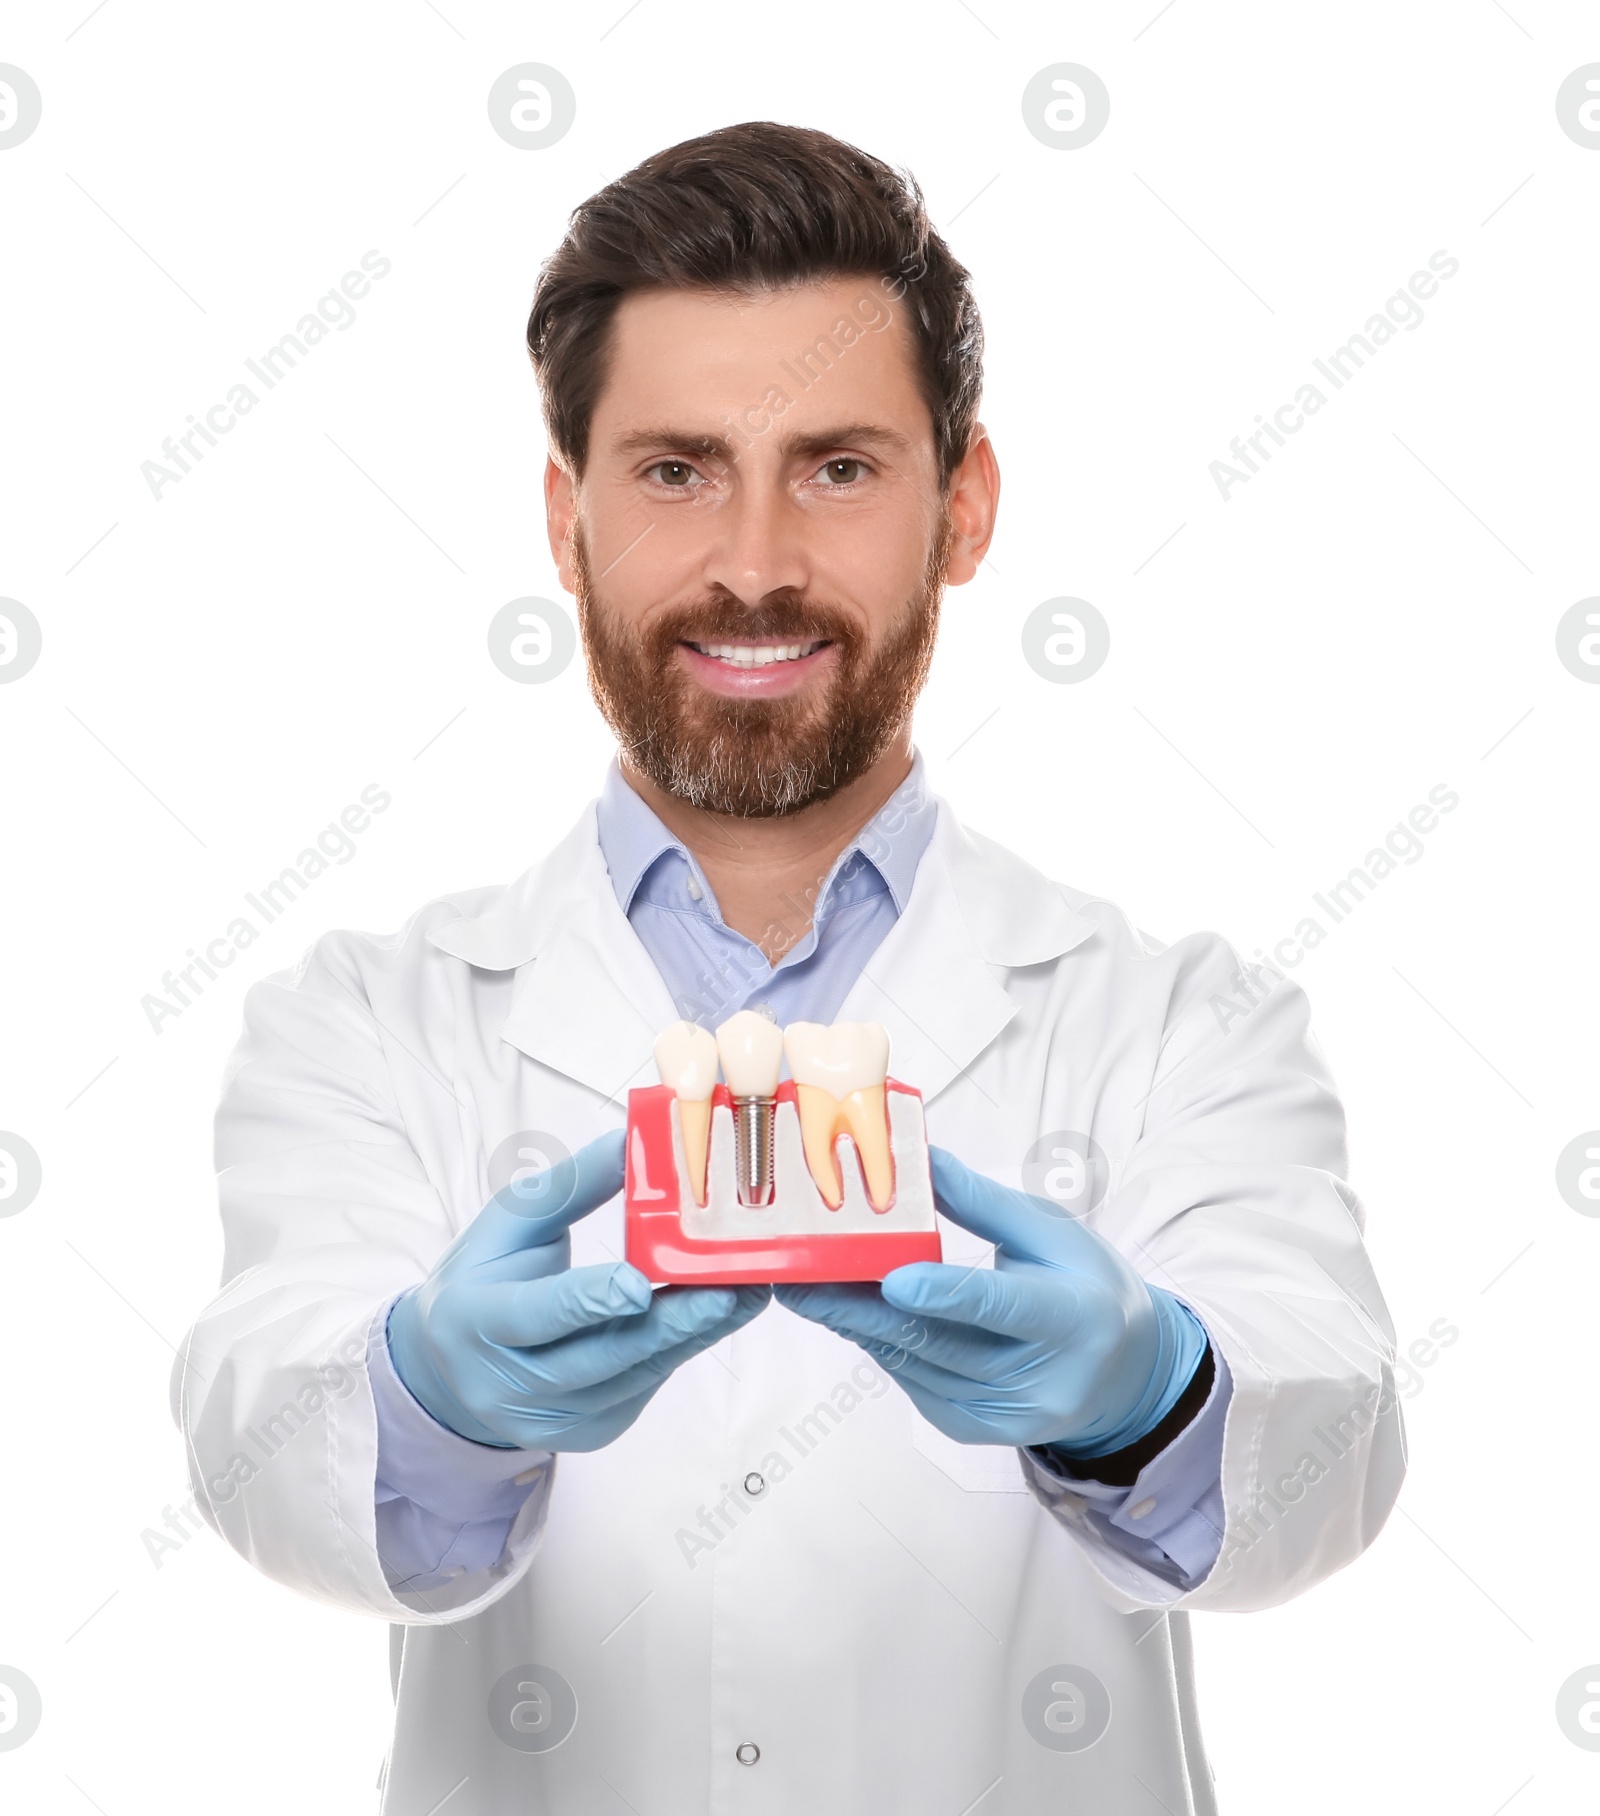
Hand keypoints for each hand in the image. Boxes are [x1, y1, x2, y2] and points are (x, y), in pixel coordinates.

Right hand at [387, 1130, 768, 1449]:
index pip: (537, 1314)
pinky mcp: (587, 1432)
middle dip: (671, 1323)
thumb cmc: (486, 1275)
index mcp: (474, 1321)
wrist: (453, 1363)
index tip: (641, 1283)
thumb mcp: (511, 1222)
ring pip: (633, 1375)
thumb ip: (573, 1185)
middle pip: (600, 1356)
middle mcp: (506, 1384)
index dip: (589, 1300)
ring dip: (694, 1335)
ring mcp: (548, 1419)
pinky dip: (681, 1350)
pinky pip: (643, 1387)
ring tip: (745, 1293)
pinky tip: (716, 1317)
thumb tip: (632, 1139)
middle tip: (729, 1289)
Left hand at [775, 1146, 1205, 1454]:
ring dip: (854, 1326)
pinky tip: (844, 1313)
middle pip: (938, 1341)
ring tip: (804, 1288)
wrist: (1122, 1376)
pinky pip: (913, 1379)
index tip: (891, 1278)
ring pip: (915, 1364)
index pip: (1001, 1306)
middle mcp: (1039, 1380)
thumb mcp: (1053, 1235)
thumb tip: (923, 1161)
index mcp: (1073, 1320)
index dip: (946, 1294)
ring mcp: (1003, 1416)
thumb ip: (985, 1204)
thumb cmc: (1087, 1289)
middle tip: (802, 1277)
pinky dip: (878, 1343)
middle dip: (861, 1308)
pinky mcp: (971, 1429)